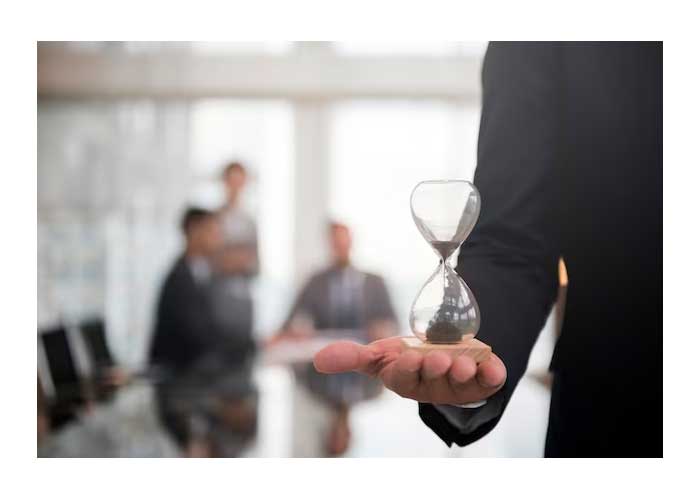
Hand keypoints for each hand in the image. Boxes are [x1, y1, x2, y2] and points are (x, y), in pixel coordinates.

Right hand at [314, 337, 506, 405]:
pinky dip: (494, 372)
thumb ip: (351, 357)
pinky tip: (494, 365)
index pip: (404, 376)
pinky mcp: (484, 380)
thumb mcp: (380, 355)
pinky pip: (492, 380)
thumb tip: (315, 360)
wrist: (446, 354)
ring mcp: (460, 385)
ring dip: (463, 371)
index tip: (409, 355)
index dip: (408, 368)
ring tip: (463, 361)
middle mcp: (433, 386)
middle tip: (439, 358)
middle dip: (436, 368)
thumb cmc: (408, 358)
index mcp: (406, 381)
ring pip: (462, 382)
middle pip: (434, 380)